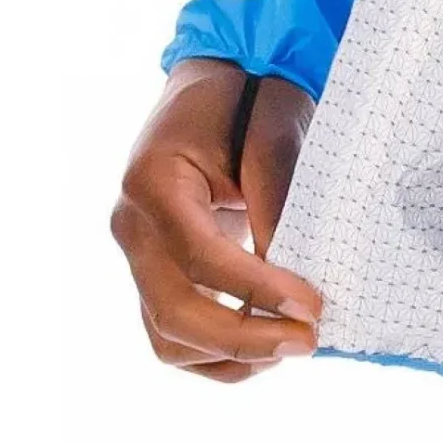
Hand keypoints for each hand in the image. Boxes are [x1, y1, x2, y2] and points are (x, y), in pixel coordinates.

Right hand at [111, 60, 321, 382]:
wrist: (213, 85)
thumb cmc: (243, 101)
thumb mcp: (268, 134)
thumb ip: (276, 201)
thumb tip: (296, 275)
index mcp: (152, 181)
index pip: (200, 257)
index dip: (257, 290)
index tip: (311, 307)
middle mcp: (132, 225)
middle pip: (173, 311)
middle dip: (244, 339)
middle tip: (307, 340)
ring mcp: (136, 256)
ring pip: (168, 338)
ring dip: (232, 356)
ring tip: (291, 343)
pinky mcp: (153, 276)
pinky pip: (174, 337)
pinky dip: (220, 353)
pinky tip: (267, 340)